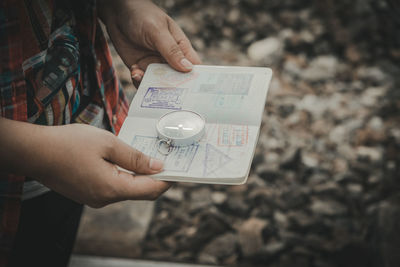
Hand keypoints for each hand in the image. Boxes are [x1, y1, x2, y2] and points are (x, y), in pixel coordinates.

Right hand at [0, 118, 170, 207]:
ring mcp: (95, 198)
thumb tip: (158, 167)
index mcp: (112, 189)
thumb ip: (135, 158)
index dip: (168, 180)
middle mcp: (105, 199)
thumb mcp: (108, 144)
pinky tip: (127, 160)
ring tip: (149, 155)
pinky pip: (114, 186)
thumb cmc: (69, 143)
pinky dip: (125, 175)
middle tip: (167, 157)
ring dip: (140, 175)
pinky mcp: (88, 193)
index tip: (180, 168)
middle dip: (156, 177)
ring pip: (127, 189)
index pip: (151, 190)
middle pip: (140, 191)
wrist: (34, 151)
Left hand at [98, 0, 201, 83]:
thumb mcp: (158, 31)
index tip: (194, 91)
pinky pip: (143, 82)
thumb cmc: (142, 15)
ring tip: (144, 80)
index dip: (196, 80)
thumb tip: (188, 68)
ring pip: (159, 84)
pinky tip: (134, 72)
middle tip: (168, 94)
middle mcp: (170, 59)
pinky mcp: (141, 68)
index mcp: (181, 48)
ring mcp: (155, 65)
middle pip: (177, 80)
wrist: (117, 12)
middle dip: (173, 88)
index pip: (194, 67)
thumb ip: (171, 50)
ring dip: (153, 86)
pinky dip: (139, 82)